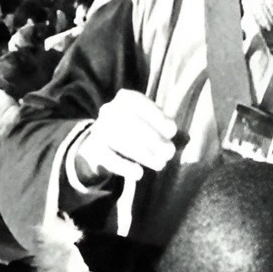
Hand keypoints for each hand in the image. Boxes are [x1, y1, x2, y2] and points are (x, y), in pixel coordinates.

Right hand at [68, 89, 183, 191]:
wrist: (100, 147)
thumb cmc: (134, 131)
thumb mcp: (147, 122)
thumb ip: (162, 126)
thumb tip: (178, 134)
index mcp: (124, 98)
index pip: (140, 103)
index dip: (157, 115)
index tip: (172, 130)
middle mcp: (109, 110)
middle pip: (132, 123)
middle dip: (154, 138)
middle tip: (169, 152)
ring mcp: (99, 129)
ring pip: (122, 141)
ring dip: (144, 154)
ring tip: (160, 164)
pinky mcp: (94, 150)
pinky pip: (110, 158)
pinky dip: (125, 166)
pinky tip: (139, 173)